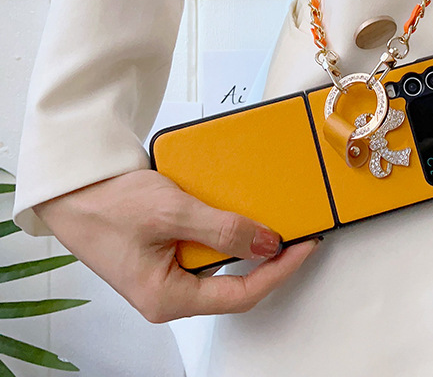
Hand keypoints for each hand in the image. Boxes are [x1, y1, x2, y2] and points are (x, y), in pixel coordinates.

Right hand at [33, 169, 319, 322]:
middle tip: (295, 230)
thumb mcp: (172, 213)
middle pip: (235, 283)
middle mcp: (169, 293)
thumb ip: (223, 230)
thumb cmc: (107, 205)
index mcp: (167, 298)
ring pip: (222, 262)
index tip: (304, 245)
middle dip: (268, 258)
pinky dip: (225, 228)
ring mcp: (168, 273)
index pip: (241, 296)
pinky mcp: (167, 252)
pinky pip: (206, 245)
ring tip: (270, 216)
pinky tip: (235, 208)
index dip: (279, 271)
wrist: (73, 188)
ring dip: (245, 240)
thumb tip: (268, 244)